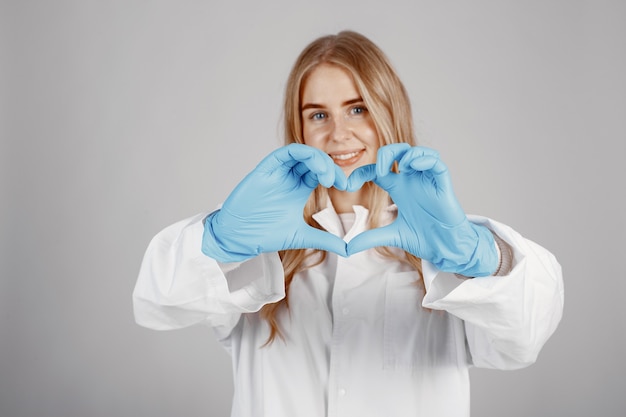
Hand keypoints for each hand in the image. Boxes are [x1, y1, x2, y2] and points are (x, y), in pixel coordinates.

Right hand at [202, 144, 348, 261]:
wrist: (239, 237)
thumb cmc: (264, 234)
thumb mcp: (302, 237)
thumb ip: (325, 240)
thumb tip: (347, 250)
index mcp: (298, 189)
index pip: (320, 173)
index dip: (334, 175)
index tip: (345, 186)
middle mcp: (289, 177)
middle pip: (314, 161)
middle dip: (330, 167)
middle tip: (338, 181)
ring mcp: (278, 172)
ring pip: (302, 153)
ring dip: (318, 159)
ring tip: (328, 175)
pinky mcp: (266, 169)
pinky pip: (285, 153)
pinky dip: (302, 153)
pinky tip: (313, 165)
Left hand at [347, 144, 497, 275]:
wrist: (445, 248)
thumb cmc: (424, 238)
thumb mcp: (391, 236)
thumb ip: (370, 238)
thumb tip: (347, 248)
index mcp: (399, 189)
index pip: (378, 171)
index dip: (362, 172)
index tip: (348, 185)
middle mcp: (412, 181)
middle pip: (398, 152)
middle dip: (386, 154)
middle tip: (380, 170)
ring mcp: (427, 181)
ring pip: (417, 152)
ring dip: (406, 154)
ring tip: (400, 168)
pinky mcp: (442, 184)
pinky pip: (436, 163)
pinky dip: (424, 159)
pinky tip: (414, 166)